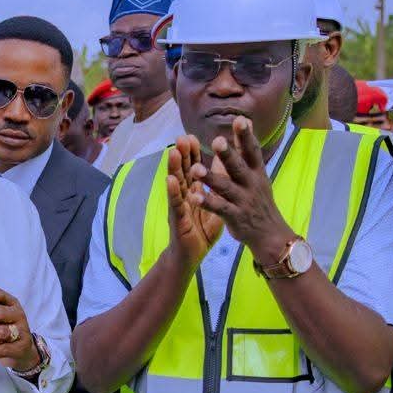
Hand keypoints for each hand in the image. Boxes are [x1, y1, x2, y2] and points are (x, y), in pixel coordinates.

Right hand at [166, 137, 223, 265]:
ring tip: (173, 152)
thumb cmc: (201, 231)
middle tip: (182, 137)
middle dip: (183, 154)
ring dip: (174, 168)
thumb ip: (216, 185)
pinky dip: (173, 192)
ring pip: (177, 185)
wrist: (191, 256)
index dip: (193, 153)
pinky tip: (170, 181)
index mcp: (194, 192)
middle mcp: (184, 196)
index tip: (193, 136)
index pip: (193, 168)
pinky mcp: (178, 220)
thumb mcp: (213, 204)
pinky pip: (176, 205)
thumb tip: (223, 167)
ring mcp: (179, 207)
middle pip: (183, 171)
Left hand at [188, 116, 295, 259]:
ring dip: (210, 178)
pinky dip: (207, 202)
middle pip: (238, 167)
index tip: (240, 119)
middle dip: (228, 154)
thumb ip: (247, 153)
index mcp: (256, 172)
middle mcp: (251, 184)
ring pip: (225, 187)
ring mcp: (243, 201)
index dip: (246, 136)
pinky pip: (219, 208)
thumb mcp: (258, 176)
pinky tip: (194, 196)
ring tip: (195, 169)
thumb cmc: (259, 201)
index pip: (252, 151)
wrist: (271, 234)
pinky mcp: (235, 216)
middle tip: (216, 141)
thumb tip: (245, 123)